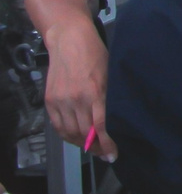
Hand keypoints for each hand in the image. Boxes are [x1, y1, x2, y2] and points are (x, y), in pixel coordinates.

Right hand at [41, 19, 111, 160]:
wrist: (69, 39)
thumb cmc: (95, 53)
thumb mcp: (110, 73)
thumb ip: (111, 97)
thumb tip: (119, 118)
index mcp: (95, 92)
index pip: (102, 126)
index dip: (108, 143)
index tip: (113, 154)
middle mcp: (76, 99)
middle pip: (85, 133)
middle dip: (96, 147)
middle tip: (105, 152)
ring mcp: (60, 100)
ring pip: (70, 133)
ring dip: (81, 143)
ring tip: (92, 146)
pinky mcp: (49, 100)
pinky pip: (57, 126)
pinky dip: (67, 135)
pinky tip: (76, 137)